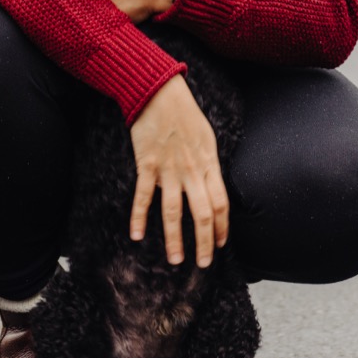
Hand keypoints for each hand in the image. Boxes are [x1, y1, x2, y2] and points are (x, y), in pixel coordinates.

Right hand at [128, 76, 229, 267]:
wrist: (159, 93)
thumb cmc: (185, 114)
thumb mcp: (208, 138)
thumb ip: (209, 164)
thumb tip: (212, 183)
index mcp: (209, 165)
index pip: (221, 204)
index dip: (222, 228)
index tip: (220, 245)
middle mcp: (191, 172)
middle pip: (202, 214)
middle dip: (204, 243)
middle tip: (202, 263)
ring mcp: (169, 170)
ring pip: (174, 212)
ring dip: (175, 239)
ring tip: (175, 259)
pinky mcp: (147, 165)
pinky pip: (143, 197)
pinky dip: (139, 217)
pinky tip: (136, 235)